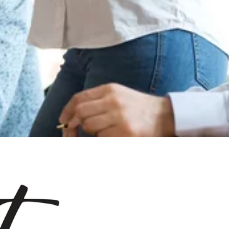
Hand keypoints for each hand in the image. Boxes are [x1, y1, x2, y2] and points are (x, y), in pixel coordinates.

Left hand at [59, 84, 175, 136]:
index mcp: (109, 89)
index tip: (63, 121)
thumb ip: (97, 100)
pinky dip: (102, 139)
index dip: (67, 111)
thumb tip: (73, 114)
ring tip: (103, 132)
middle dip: (73, 125)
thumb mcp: (118, 94)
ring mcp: (119, 118)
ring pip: (90, 127)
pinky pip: (102, 138)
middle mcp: (113, 101)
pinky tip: (112, 136)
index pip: (79, 98)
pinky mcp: (125, 133)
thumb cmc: (139, 107)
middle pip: (81, 113)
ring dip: (91, 133)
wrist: (165, 116)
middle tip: (73, 132)